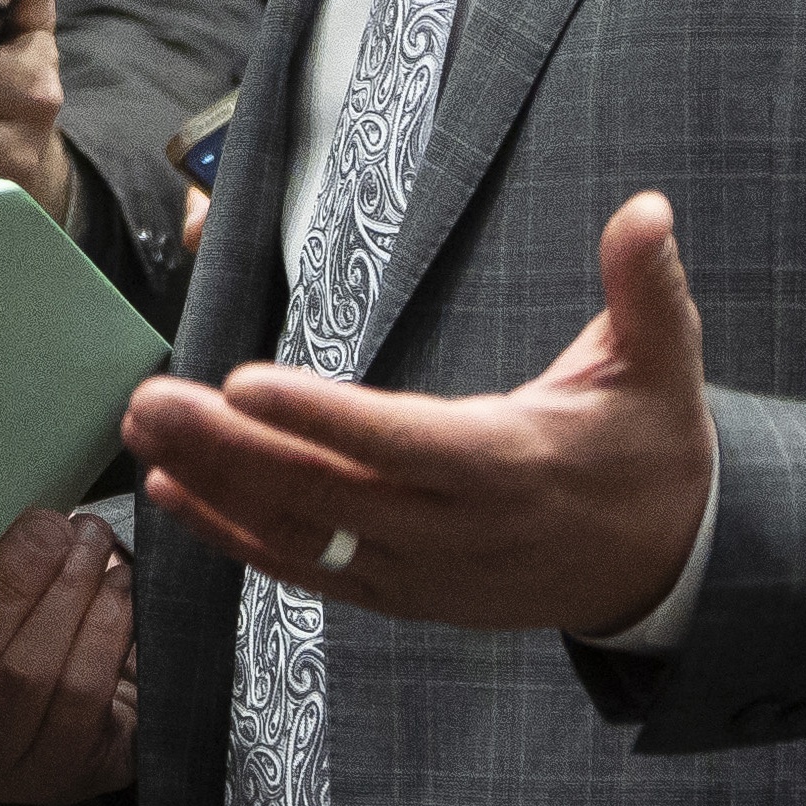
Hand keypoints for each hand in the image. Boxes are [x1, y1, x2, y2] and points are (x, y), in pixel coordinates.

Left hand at [127, 190, 714, 639]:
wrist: (665, 569)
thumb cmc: (652, 452)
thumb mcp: (664, 366)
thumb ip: (646, 287)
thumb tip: (649, 209)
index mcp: (513, 465)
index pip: (404, 444)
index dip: (323, 419)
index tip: (244, 383)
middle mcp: (457, 530)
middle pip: (327, 494)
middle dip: (230, 449)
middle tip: (149, 402)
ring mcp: (422, 573)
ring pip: (303, 537)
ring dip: (214, 488)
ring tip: (141, 436)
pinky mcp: (400, 595)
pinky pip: (306, 572)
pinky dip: (236, 538)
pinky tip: (172, 497)